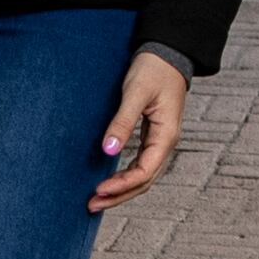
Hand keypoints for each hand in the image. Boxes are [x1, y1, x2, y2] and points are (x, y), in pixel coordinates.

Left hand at [90, 53, 185, 213]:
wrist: (167, 53)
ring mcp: (160, 141)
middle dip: (119, 196)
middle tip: (91, 205)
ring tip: (97, 200)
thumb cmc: (153, 69)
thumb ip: (123, 122)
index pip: (145, 172)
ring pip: (143, 176)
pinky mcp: (152, 136)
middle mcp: (165, 143)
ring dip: (121, 190)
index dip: (122, 185)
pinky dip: (125, 177)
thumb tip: (108, 150)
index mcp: (166, 135)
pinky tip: (110, 182)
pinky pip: (140, 165)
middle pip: (144, 181)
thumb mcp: (136, 93)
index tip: (98, 189)